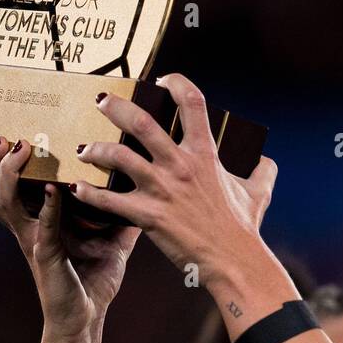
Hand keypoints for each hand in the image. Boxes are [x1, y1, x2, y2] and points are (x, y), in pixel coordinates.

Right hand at [0, 137, 139, 339]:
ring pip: (1, 201)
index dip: (0, 158)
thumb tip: (148, 188)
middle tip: (5, 137)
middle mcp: (28, 225)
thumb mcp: (110, 240)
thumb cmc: (93, 280)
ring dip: (8, 173)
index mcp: (38, 218)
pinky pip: (41, 227)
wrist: (87, 318)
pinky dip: (47, 207)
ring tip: (20, 150)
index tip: (13, 128)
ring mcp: (33, 239)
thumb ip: (122, 213)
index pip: (8, 182)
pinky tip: (53, 189)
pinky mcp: (45, 256)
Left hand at [64, 73, 277, 282]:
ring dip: (96, 149)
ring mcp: (162, 190)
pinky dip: (89, 193)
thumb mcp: (258, 194)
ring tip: (83, 148)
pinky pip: (111, 200)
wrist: (234, 261)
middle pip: (142, 123)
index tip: (162, 80)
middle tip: (101, 101)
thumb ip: (262, 172)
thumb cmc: (243, 229)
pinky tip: (77, 189)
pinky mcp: (148, 215)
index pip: (191, 102)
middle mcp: (180, 165)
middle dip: (117, 107)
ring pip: (119, 156)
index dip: (176, 83)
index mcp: (205, 155)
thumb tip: (266, 161)